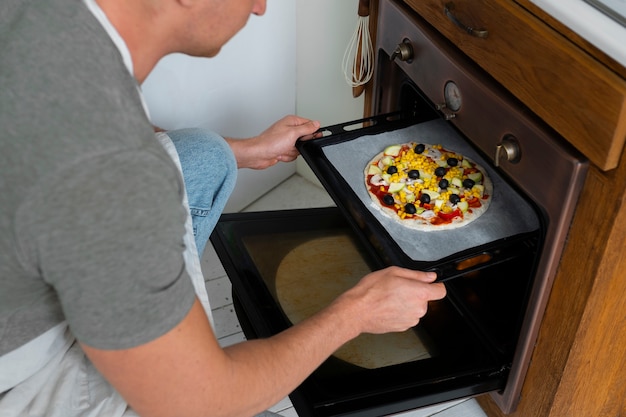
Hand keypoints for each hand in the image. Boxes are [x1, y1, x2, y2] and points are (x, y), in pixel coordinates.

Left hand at [226, 115, 319, 168]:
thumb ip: (307, 128)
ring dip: (292, 152)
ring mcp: (285, 140)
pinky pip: (292, 155)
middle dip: (300, 144)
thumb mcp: (293, 133)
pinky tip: (280, 154)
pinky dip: (288, 156)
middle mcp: (288, 130)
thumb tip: (316, 124)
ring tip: (284, 149)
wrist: (258, 154)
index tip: (311, 137)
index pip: (309, 124)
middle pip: (305, 138)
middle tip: (292, 144)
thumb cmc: (270, 142)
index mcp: (291, 122)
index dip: (312, 132)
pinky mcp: (283, 149)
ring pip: (299, 148)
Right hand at [331, 266, 446, 335]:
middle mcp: (418, 309)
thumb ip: (416, 275)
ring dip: (407, 303)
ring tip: (390, 297)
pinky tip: (388, 306)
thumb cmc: (371, 291)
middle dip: (416, 293)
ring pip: (415, 309)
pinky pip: (407, 317)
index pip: (441, 291)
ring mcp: (411, 320)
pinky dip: (400, 312)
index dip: (436, 285)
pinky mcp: (403, 328)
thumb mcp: (393, 272)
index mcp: (419, 293)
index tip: (429, 283)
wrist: (357, 311)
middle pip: (426, 299)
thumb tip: (430, 276)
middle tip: (398, 287)